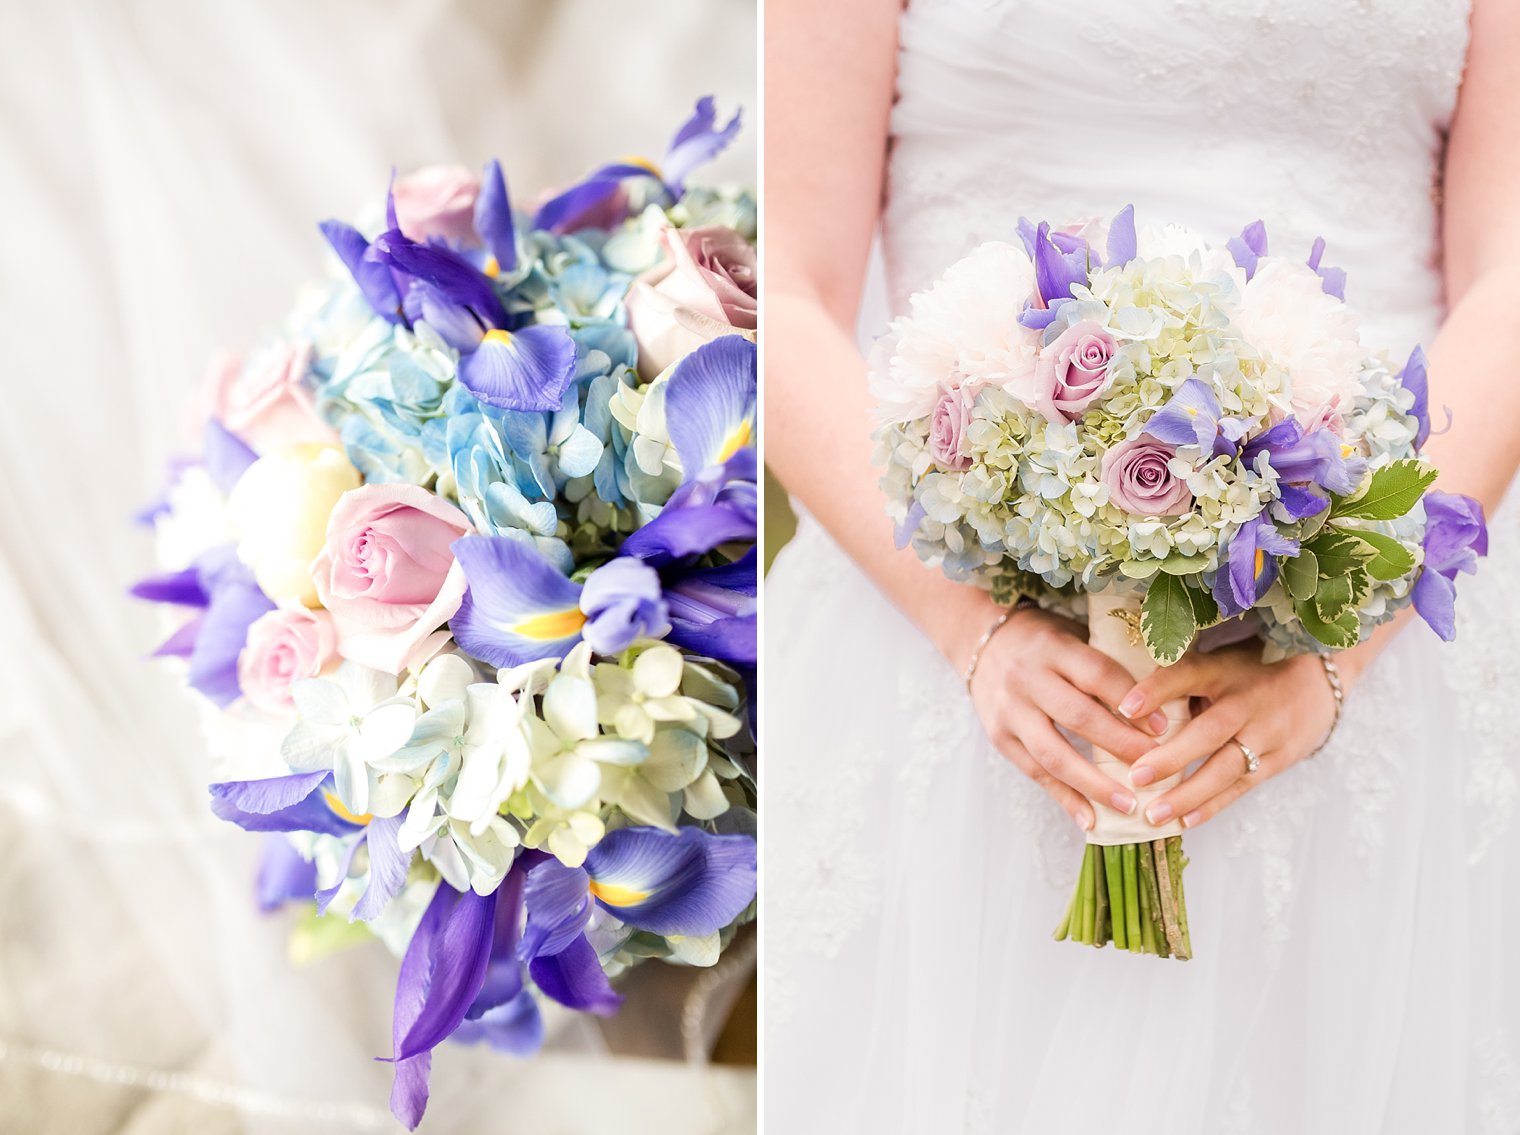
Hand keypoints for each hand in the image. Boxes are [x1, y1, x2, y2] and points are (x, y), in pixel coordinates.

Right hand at [966, 607, 1170, 830]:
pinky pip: (1036, 773)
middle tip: (1153, 768)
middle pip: (1078, 717)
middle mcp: (1028, 679)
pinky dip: (1064, 798)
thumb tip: (1163, 703)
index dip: (1131, 702)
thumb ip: (1106, 665)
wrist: (982, 641)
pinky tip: (1090, 820)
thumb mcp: (1073, 637)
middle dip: (1120, 745)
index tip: (1163, 728)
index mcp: (1054, 649)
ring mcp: (1010, 711)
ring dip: (1093, 784)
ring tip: (1127, 805)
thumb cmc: (1044, 642)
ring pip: (1054, 754)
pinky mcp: (1000, 738)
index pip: (1098, 675)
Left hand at [1116, 643, 1339, 829]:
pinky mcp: (1277, 761)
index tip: (1124, 706)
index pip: (1188, 675)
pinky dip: (1213, 806)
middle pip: (1210, 732)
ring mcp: (1266, 734)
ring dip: (1189, 794)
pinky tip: (1185, 821)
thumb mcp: (1218, 660)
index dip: (1157, 689)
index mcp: (1224, 670)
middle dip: (1173, 757)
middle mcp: (1246, 703)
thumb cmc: (1248, 670)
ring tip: (1153, 813)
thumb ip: (1179, 678)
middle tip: (1136, 776)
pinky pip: (1241, 787)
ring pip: (1226, 768)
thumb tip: (1124, 698)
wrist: (1320, 680)